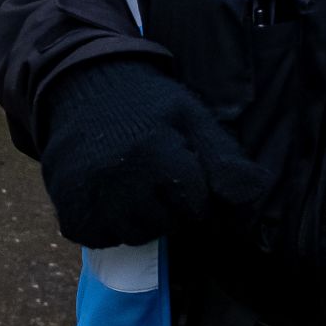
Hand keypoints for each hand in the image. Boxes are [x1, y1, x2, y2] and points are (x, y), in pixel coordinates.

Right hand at [34, 59, 267, 246]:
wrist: (81, 86)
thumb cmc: (145, 104)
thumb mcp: (192, 117)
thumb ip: (224, 158)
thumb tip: (256, 194)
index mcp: (157, 155)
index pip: (196, 209)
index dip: (195, 193)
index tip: (181, 169)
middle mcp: (121, 180)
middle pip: (165, 226)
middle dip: (168, 208)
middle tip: (155, 176)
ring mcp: (90, 197)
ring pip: (133, 236)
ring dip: (139, 219)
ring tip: (132, 185)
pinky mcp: (69, 209)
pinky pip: (99, 238)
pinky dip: (107, 224)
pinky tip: (108, 196)